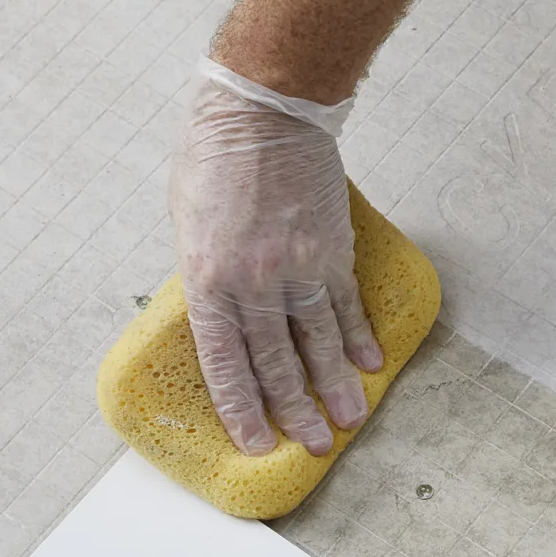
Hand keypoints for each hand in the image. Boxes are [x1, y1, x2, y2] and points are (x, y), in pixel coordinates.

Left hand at [169, 58, 383, 456]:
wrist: (262, 110)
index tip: (258, 442)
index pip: (225, 362)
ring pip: (319, 340)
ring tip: (350, 420)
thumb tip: (225, 309)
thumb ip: (206, 273)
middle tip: (315, 445)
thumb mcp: (186, 221)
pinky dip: (358, 335)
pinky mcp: (331, 247)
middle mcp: (253, 282)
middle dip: (294, 409)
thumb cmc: (212, 158)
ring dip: (335, 384)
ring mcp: (297, 265)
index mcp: (207, 279)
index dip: (242, 408)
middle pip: (276, 361)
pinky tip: (369, 363)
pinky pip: (347, 302)